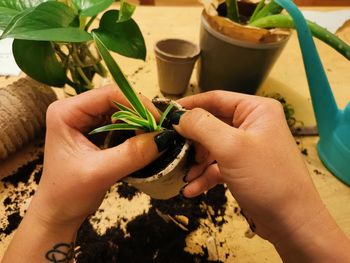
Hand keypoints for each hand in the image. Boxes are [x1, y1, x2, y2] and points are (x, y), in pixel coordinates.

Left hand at [2, 85, 162, 261]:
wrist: (58, 211)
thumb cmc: (68, 193)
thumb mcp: (100, 173)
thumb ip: (131, 155)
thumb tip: (162, 138)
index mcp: (66, 112)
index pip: (108, 94)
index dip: (137, 103)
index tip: (157, 121)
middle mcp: (74, 109)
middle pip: (115, 99)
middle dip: (139, 113)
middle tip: (157, 130)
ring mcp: (83, 118)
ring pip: (119, 109)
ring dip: (138, 120)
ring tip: (151, 135)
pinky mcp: (92, 129)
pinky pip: (119, 121)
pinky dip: (133, 128)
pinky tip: (142, 138)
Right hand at [174, 90, 349, 260]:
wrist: (292, 223)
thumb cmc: (266, 178)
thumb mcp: (231, 147)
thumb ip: (202, 126)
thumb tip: (178, 117)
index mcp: (256, 110)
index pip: (216, 99)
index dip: (190, 105)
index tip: (166, 114)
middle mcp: (251, 125)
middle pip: (211, 124)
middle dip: (192, 140)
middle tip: (173, 149)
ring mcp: (246, 148)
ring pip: (211, 147)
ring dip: (196, 162)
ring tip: (184, 175)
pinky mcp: (242, 169)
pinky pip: (217, 166)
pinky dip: (204, 176)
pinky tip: (191, 189)